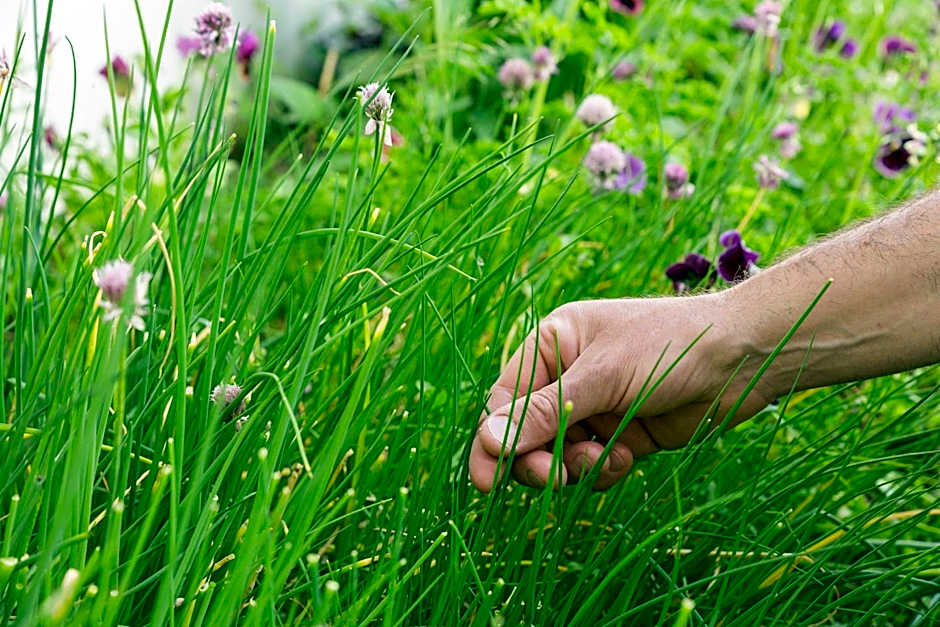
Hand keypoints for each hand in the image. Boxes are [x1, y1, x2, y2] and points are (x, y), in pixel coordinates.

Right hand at [469, 293, 777, 491]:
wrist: (743, 359)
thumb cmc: (669, 347)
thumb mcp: (602, 377)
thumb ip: (544, 413)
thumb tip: (487, 441)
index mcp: (553, 344)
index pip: (505, 399)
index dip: (493, 439)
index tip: (487, 481)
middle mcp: (568, 375)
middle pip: (526, 434)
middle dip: (537, 459)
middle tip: (552, 479)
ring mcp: (595, 407)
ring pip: (559, 455)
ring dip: (575, 467)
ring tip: (604, 460)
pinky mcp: (621, 434)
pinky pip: (592, 465)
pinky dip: (603, 470)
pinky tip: (628, 457)